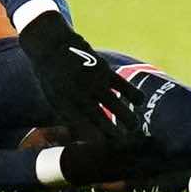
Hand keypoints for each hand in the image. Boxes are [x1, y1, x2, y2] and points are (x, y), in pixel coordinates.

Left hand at [17, 11, 143, 146]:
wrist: (51, 44)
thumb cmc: (52, 76)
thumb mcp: (53, 98)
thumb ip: (68, 115)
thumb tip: (83, 136)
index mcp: (64, 104)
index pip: (83, 127)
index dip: (97, 139)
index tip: (107, 147)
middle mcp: (79, 94)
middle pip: (102, 119)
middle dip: (115, 134)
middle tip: (126, 142)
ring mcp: (92, 81)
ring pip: (116, 104)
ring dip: (128, 117)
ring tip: (135, 126)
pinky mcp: (103, 69)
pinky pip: (123, 84)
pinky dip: (133, 94)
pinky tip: (139, 102)